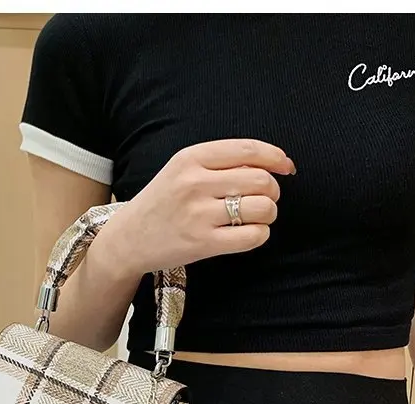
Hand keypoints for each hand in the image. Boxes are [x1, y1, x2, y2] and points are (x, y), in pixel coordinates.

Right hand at [102, 139, 295, 276]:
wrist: (127, 239)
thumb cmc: (160, 204)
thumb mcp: (180, 170)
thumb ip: (219, 163)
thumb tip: (274, 164)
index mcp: (190, 158)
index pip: (248, 150)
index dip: (276, 158)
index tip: (286, 168)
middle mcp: (194, 183)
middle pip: (261, 180)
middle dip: (272, 190)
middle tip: (265, 199)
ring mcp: (198, 215)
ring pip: (262, 207)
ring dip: (268, 213)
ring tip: (256, 217)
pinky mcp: (202, 243)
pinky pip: (253, 236)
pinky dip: (260, 234)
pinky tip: (249, 233)